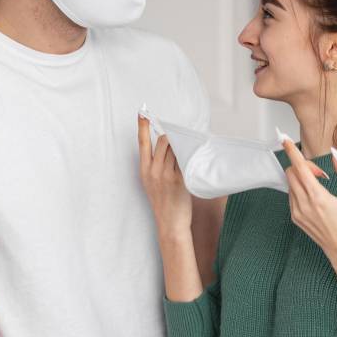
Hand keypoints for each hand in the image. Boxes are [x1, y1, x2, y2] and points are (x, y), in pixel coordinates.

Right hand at [137, 115, 192, 238]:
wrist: (170, 224)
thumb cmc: (163, 203)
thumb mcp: (151, 182)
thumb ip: (155, 165)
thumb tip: (166, 145)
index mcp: (144, 170)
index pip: (142, 143)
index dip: (142, 126)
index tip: (142, 112)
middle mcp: (153, 171)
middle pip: (164, 141)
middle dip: (172, 136)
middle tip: (180, 136)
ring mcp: (166, 175)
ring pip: (176, 148)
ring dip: (183, 144)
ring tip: (189, 145)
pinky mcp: (179, 180)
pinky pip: (185, 160)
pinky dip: (189, 154)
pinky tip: (194, 153)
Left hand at [281, 138, 336, 269]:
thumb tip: (335, 153)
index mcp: (318, 197)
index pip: (300, 167)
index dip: (291, 151)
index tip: (284, 138)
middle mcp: (304, 204)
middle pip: (291, 172)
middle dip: (303, 166)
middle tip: (320, 174)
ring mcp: (297, 212)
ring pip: (290, 183)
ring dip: (302, 178)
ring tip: (320, 187)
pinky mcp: (294, 218)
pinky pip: (291, 195)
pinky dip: (300, 189)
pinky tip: (315, 197)